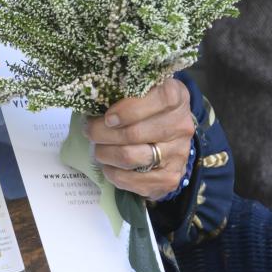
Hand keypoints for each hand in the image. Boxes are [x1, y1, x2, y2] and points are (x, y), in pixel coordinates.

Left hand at [85, 76, 194, 200]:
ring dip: (106, 153)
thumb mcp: (141, 90)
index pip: (158, 101)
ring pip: (131, 156)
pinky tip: (108, 167)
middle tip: (90, 131)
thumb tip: (92, 102)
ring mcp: (178, 153)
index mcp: (175, 96)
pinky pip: (135, 181)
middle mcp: (181, 126)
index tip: (108, 117)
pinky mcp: (171, 178)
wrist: (170, 136)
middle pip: (134, 133)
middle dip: (102, 133)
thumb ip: (124, 91)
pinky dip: (115, 174)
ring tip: (97, 149)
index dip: (129, 110)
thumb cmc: (147, 107)